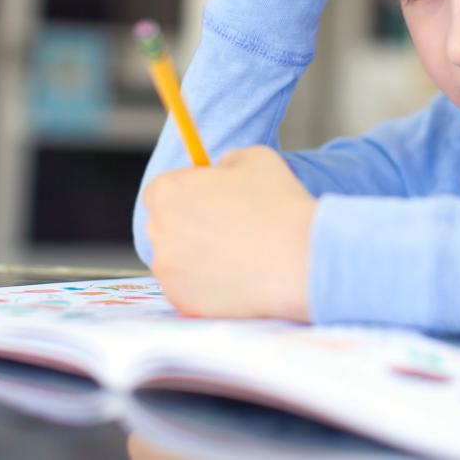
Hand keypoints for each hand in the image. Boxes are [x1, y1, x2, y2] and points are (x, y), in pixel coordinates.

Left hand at [143, 146, 316, 321]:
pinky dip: (207, 285)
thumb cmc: (279, 206)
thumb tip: (221, 172)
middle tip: (228, 226)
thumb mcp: (255, 157)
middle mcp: (159, 232)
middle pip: (165, 225)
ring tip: (238, 254)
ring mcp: (168, 272)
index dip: (187, 192)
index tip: (210, 198)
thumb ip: (227, 161)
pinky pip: (189, 290)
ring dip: (197, 256)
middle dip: (189, 224)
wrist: (300, 259)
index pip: (161, 190)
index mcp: (168, 192)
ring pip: (176, 260)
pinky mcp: (183, 303)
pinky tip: (238, 276)